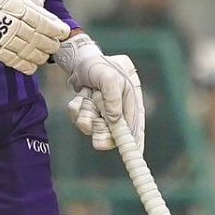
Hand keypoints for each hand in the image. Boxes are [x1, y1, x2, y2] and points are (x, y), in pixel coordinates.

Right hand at [0, 0, 66, 73]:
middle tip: (55, 45)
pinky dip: (23, 64)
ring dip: (39, 55)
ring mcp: (1, 35)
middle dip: (50, 43)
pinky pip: (10, 58)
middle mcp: (11, 21)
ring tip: (45, 56)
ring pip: (26, 50)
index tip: (64, 32)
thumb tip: (48, 15)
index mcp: (17, 6)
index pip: (42, 22)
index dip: (55, 29)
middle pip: (36, 37)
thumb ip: (31, 1)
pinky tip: (32, 67)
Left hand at [58, 34, 144, 152]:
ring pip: (93, 126)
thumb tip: (115, 121)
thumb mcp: (109, 78)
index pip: (136, 125)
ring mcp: (101, 111)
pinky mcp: (87, 110)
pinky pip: (80, 118)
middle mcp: (117, 109)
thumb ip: (113, 99)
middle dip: (103, 134)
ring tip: (87, 98)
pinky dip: (77, 108)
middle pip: (113, 132)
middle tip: (98, 143)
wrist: (78, 59)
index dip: (135, 140)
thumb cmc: (99, 66)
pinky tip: (80, 96)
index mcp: (130, 100)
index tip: (134, 154)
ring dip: (87, 115)